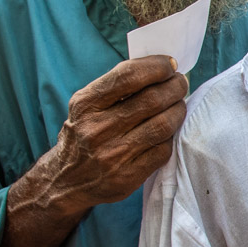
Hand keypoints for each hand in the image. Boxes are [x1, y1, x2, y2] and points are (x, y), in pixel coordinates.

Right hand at [46, 55, 188, 209]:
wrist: (66, 182)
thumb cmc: (83, 135)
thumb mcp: (85, 106)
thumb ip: (115, 87)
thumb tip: (159, 68)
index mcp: (85, 105)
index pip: (128, 76)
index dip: (156, 67)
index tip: (170, 64)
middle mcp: (97, 129)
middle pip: (152, 99)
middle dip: (175, 87)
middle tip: (181, 83)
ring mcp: (113, 155)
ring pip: (163, 125)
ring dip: (178, 110)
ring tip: (179, 104)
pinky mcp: (128, 177)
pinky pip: (163, 150)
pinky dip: (171, 137)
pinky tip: (169, 131)